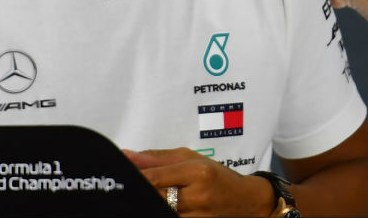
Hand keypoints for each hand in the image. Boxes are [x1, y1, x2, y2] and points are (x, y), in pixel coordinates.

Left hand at [123, 148, 273, 216]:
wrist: (246, 201)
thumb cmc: (218, 177)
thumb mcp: (192, 158)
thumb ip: (158, 157)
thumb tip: (127, 155)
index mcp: (197, 172)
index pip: (154, 177)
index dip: (135, 177)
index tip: (121, 175)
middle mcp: (197, 195)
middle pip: (155, 197)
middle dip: (141, 191)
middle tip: (129, 188)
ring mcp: (197, 216)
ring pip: (161, 210)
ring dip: (151, 203)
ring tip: (151, 196)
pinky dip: (163, 211)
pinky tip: (164, 205)